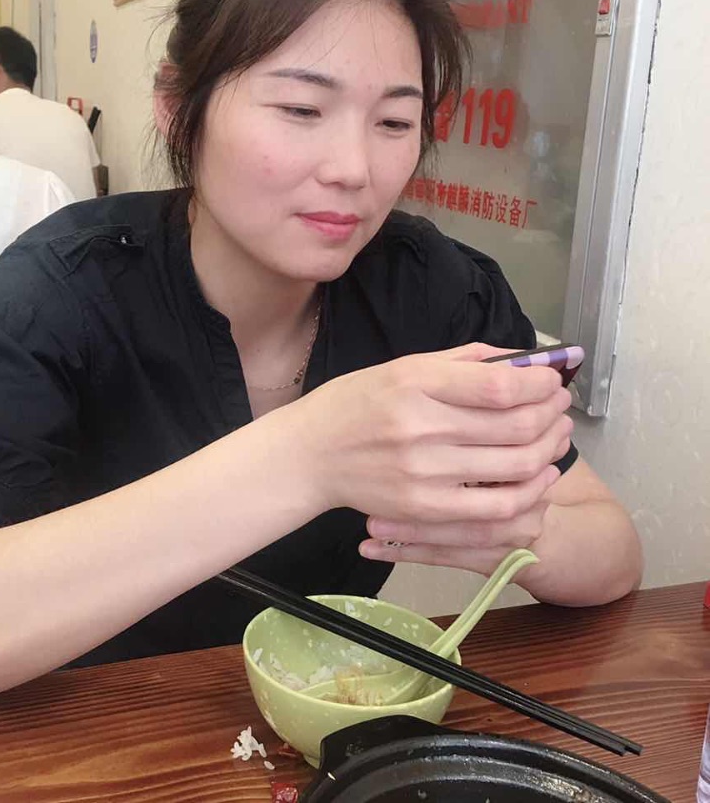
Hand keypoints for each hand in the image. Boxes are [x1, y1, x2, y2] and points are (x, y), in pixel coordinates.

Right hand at [294, 343, 571, 528]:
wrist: (309, 455)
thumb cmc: (354, 404)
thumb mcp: (400, 366)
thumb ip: (463, 361)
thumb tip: (523, 360)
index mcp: (414, 383)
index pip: (500, 386)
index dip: (540, 384)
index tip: (552, 379)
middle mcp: (421, 427)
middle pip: (515, 424)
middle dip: (552, 411)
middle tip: (561, 404)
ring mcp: (424, 472)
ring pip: (515, 465)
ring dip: (549, 447)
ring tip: (557, 434)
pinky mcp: (425, 509)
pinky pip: (497, 506)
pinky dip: (530, 489)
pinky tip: (539, 474)